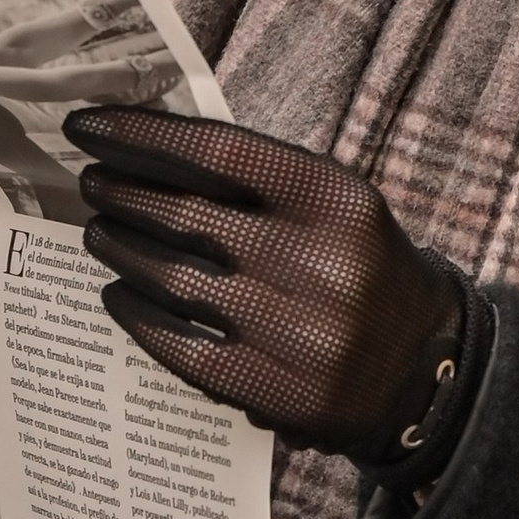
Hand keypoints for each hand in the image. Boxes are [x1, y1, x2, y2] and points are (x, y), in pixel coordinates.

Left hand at [69, 106, 467, 459]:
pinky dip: (139, 316)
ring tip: (97, 232)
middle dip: (124, 194)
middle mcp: (321, 263)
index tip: (90, 126)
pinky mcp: (277, 391)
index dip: (142, 136)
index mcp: (337, 200)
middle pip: (189, 216)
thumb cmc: (363, 267)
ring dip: (123, 250)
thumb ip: (259, 180)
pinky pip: (183, 346)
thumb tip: (151, 149)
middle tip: (90, 184)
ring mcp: (298, 333)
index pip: (219, 151)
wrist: (428, 366)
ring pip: (177, 280)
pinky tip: (117, 295)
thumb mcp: (335, 205)